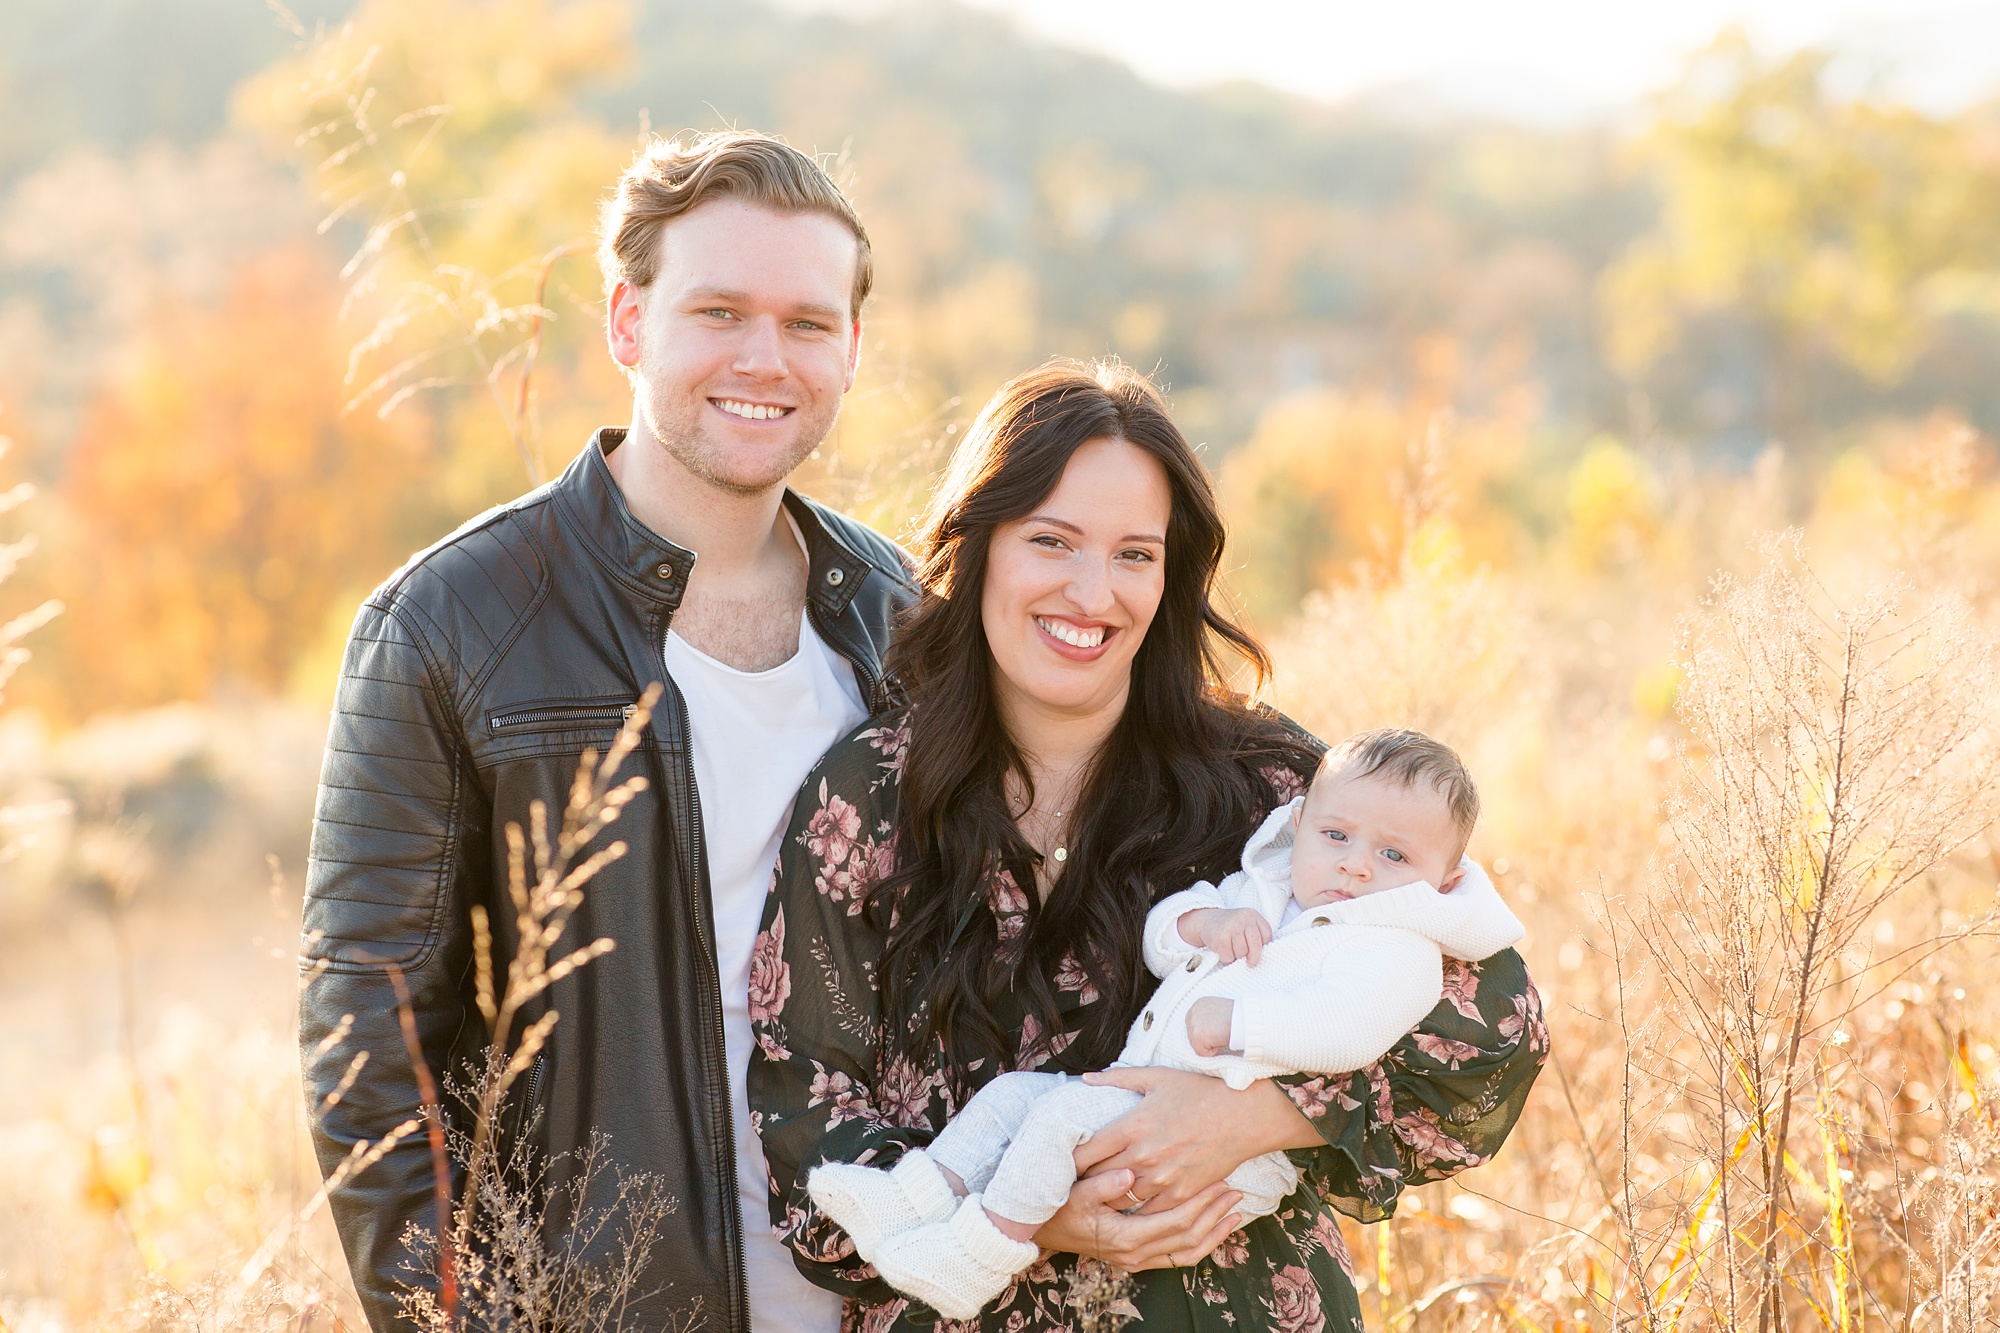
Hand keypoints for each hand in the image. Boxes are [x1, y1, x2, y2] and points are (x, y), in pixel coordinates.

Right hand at [1033, 1165, 1242, 1270]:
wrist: (1042, 1233)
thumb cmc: (1058, 1208)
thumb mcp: (1075, 1193)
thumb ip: (1102, 1185)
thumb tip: (1129, 1175)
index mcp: (1125, 1236)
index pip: (1176, 1222)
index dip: (1201, 1204)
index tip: (1220, 1182)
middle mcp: (1135, 1254)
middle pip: (1188, 1238)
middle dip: (1215, 1215)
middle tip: (1236, 1192)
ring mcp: (1137, 1260)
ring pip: (1188, 1253)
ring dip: (1214, 1233)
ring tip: (1235, 1212)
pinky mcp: (1138, 1259)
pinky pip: (1178, 1258)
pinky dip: (1201, 1245)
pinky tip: (1215, 1231)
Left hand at [1075, 1066, 1321, 1208]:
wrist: (1244, 1115)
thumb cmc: (1199, 1092)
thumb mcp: (1157, 1077)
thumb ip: (1117, 1079)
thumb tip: (1085, 1079)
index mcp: (1132, 1126)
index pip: (1086, 1152)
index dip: (1070, 1160)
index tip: (1062, 1162)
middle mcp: (1144, 1156)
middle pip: (1098, 1179)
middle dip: (1084, 1181)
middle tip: (1074, 1182)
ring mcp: (1163, 1178)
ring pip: (1121, 1199)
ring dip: (1109, 1198)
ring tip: (1097, 1197)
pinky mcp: (1181, 1194)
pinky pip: (1149, 1212)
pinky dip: (1137, 1210)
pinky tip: (1129, 1206)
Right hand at [1178, 907, 1271, 965]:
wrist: (1206, 920)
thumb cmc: (1230, 926)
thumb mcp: (1246, 924)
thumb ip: (1255, 935)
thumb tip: (1258, 956)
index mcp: (1252, 915)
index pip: (1266, 934)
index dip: (1263, 945)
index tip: (1257, 949)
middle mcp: (1242, 919)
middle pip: (1256, 944)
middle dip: (1254, 957)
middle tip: (1250, 962)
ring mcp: (1231, 927)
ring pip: (1242, 952)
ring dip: (1237, 956)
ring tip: (1231, 950)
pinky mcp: (1220, 938)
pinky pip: (1229, 957)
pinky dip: (1226, 958)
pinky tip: (1223, 951)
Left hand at [1185, 997, 1234, 1056]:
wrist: (1245, 1019)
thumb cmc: (1238, 1017)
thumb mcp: (1219, 1010)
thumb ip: (1209, 1017)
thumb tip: (1206, 1028)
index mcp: (1199, 1004)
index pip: (1194, 1025)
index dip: (1206, 1032)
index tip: (1217, 1031)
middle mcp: (1193, 1012)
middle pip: (1192, 1035)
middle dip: (1206, 1039)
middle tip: (1220, 1033)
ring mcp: (1194, 1024)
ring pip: (1196, 1045)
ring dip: (1209, 1044)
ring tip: (1221, 1035)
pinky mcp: (1197, 1036)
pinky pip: (1201, 1052)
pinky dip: (1212, 1051)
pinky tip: (1221, 1040)